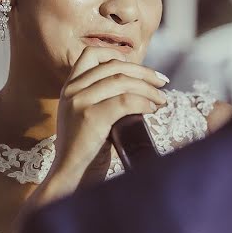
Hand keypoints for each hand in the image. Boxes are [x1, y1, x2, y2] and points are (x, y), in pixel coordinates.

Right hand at [47, 46, 168, 187]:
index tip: (139, 68)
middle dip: (144, 72)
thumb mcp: (87, 117)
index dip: (117, 55)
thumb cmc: (86, 152)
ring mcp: (79, 102)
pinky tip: (152, 110)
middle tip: (162, 82)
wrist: (70, 178)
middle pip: (114, 67)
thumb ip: (101, 99)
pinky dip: (144, 103)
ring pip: (122, 82)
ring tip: (162, 100)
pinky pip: (125, 101)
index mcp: (69, 87)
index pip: (91, 54)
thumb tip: (137, 86)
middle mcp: (72, 90)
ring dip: (149, 89)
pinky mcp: (90, 117)